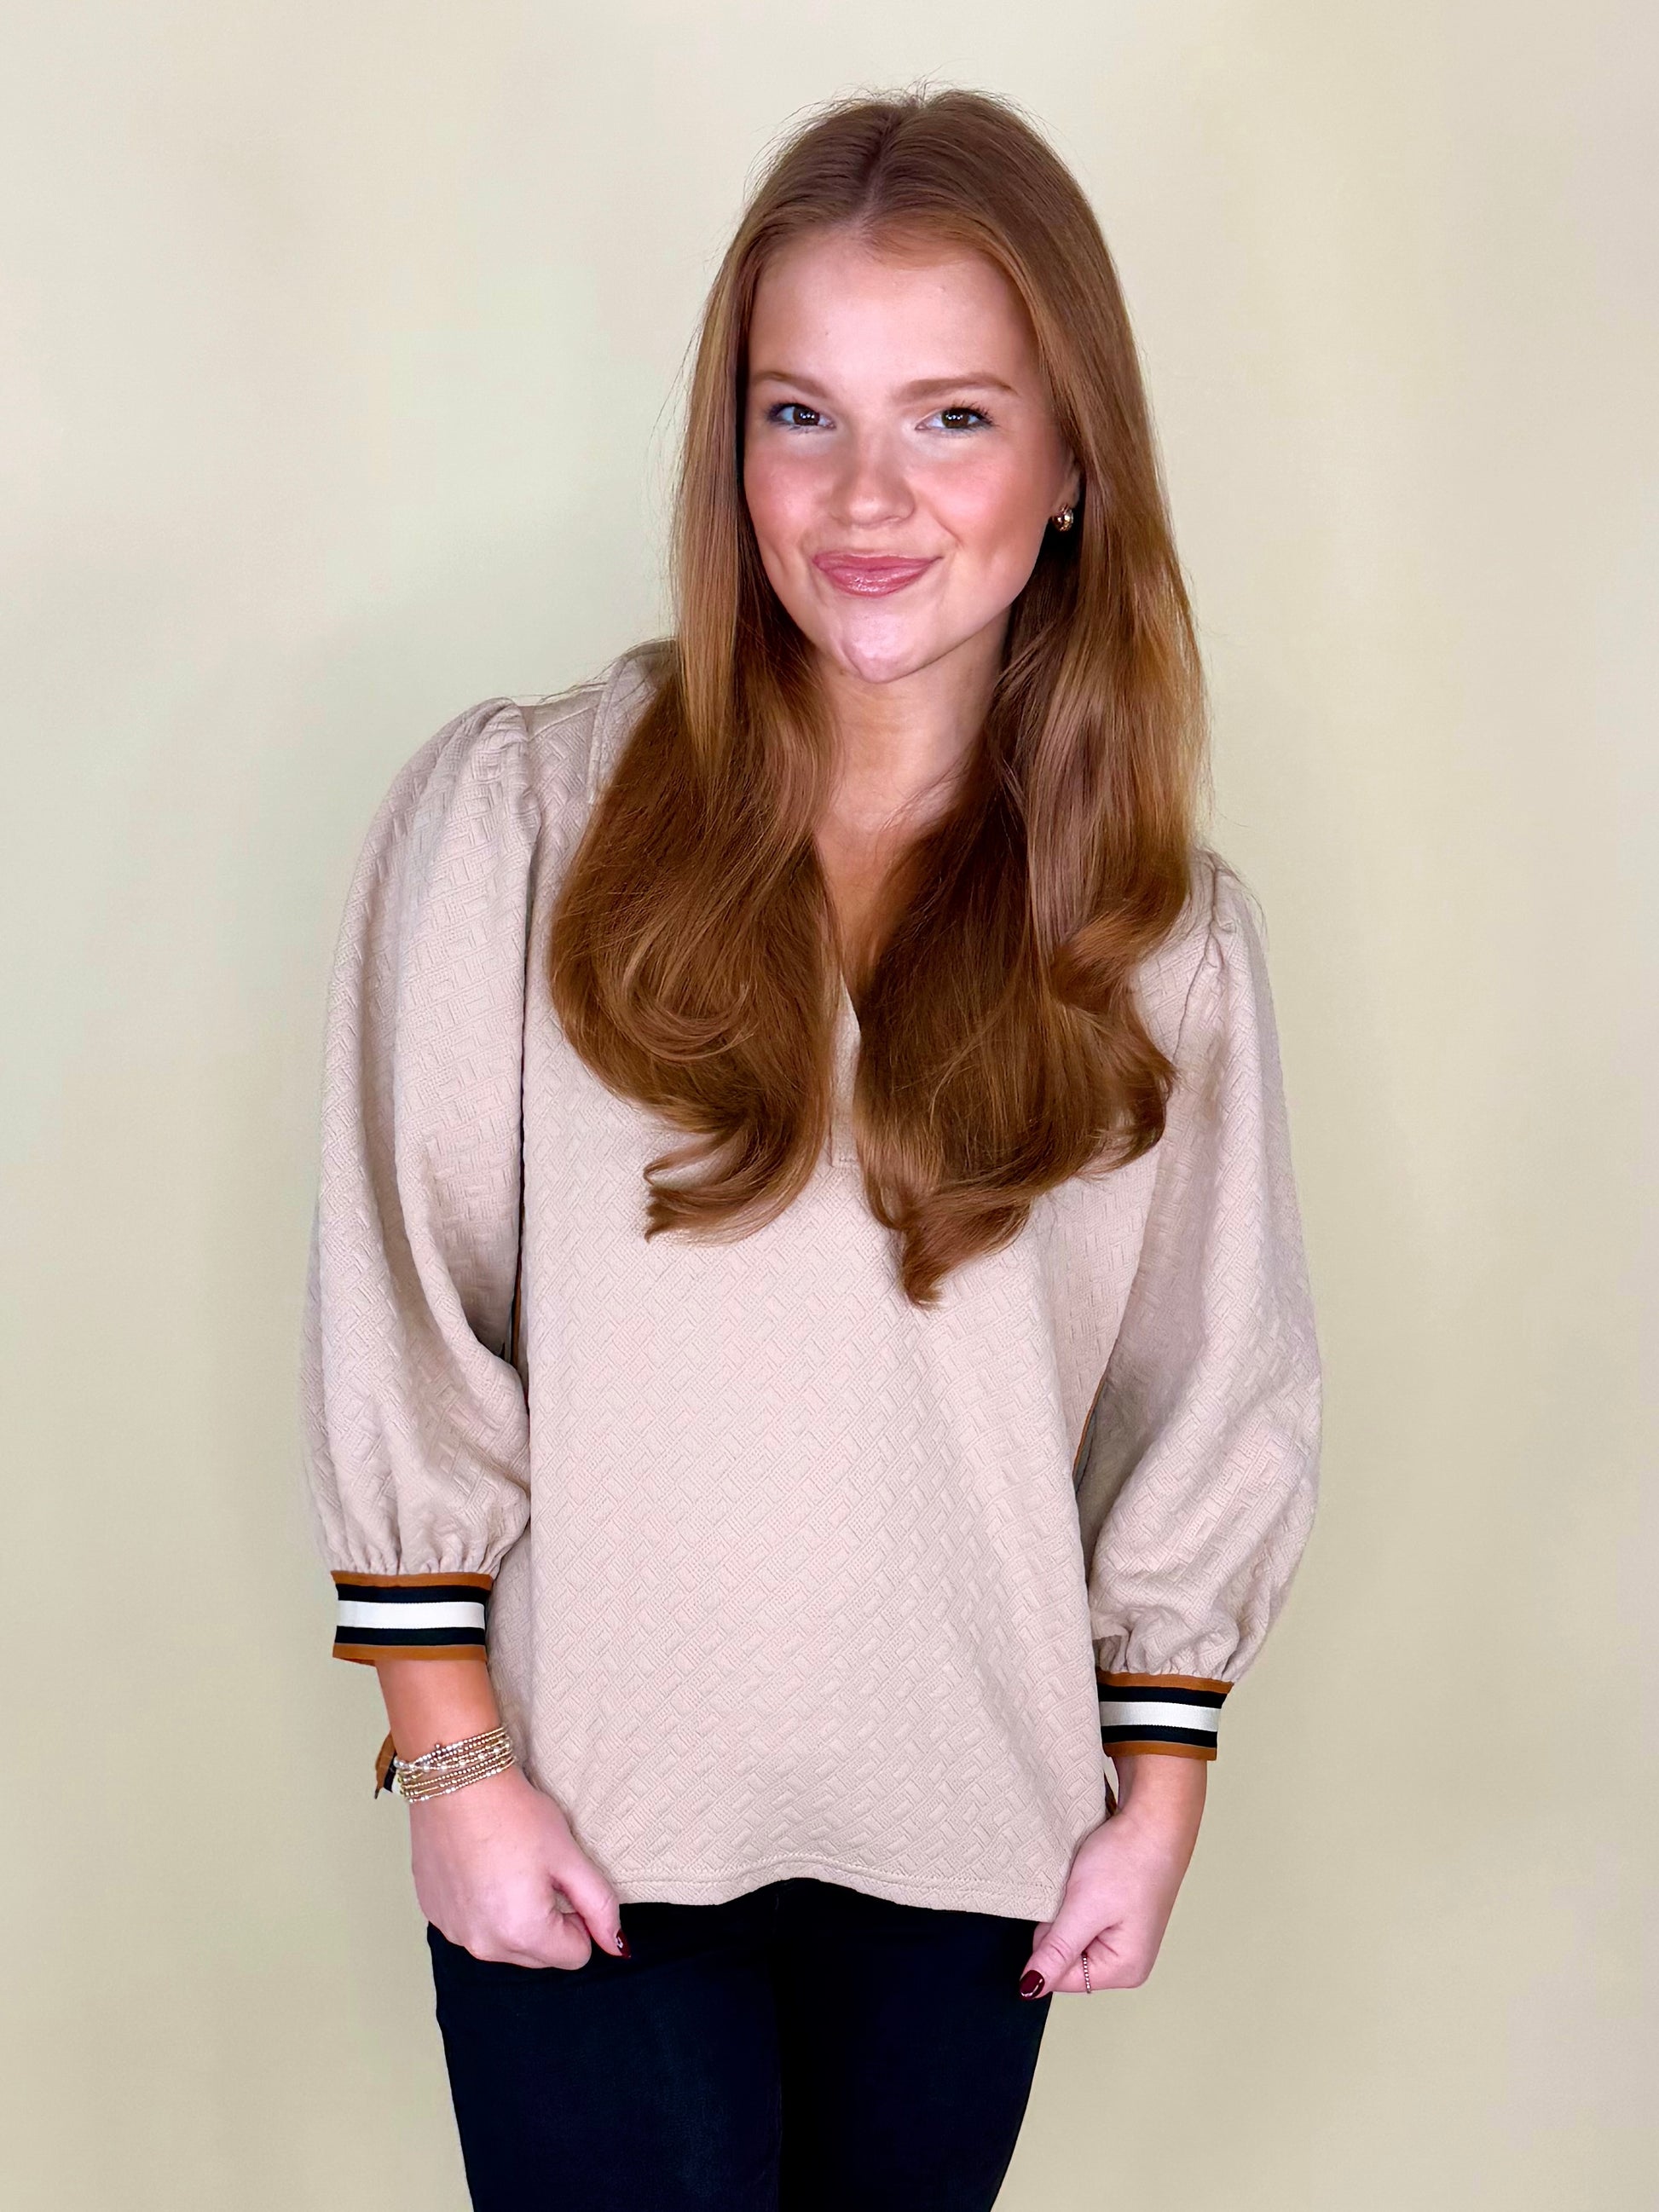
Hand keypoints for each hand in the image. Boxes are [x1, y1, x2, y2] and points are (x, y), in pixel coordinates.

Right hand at [408, 1764, 627, 1969]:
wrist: (455, 1779)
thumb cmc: (513, 1812)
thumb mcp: (568, 1855)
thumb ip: (599, 1905)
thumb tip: (617, 1946)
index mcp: (522, 1932)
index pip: (575, 1956)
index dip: (579, 1919)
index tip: (564, 1881)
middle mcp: (483, 1945)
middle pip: (539, 1956)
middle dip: (547, 1921)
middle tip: (537, 1870)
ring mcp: (453, 1933)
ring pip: (505, 1945)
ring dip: (514, 1917)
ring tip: (507, 1866)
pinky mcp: (434, 1915)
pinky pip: (473, 1927)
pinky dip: (483, 1907)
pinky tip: (480, 1867)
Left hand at [1019, 1754, 1206, 1996]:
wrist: (1153, 1816)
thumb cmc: (1128, 1859)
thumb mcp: (1083, 1908)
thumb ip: (1056, 1952)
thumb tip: (1031, 1988)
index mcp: (1125, 1969)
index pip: (1060, 1977)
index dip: (1049, 1942)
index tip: (1063, 1909)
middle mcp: (1128, 1961)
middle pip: (1066, 1959)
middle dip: (1061, 1924)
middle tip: (1079, 1893)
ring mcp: (1125, 1937)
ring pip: (1072, 1935)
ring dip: (1069, 1909)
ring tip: (1088, 1884)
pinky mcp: (1120, 1916)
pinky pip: (1083, 1918)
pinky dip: (1078, 1899)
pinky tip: (1092, 1880)